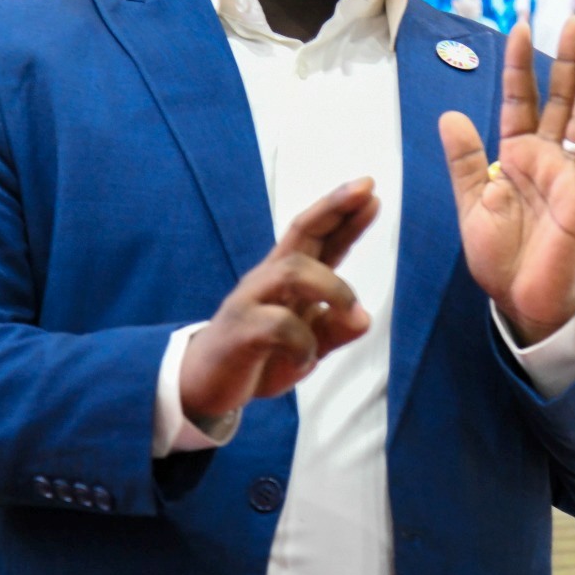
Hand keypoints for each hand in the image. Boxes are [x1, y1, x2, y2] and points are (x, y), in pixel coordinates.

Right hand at [179, 179, 376, 420]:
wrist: (204, 386)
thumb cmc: (260, 357)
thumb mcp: (309, 346)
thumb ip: (335, 329)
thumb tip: (364, 319)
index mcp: (287, 278)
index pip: (318, 236)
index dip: (343, 212)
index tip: (370, 187)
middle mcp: (268, 279)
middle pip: (301, 232)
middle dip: (334, 208)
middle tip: (367, 190)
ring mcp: (251, 301)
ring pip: (293, 271)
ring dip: (332, 288)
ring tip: (350, 313)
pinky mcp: (240, 330)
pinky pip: (278, 325)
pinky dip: (303, 344)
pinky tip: (305, 360)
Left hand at [439, 18, 574, 345]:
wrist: (519, 302)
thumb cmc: (500, 257)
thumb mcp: (472, 204)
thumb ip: (465, 160)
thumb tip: (450, 115)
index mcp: (516, 156)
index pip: (520, 100)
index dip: (521, 66)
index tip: (522, 27)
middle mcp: (547, 159)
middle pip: (560, 99)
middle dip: (567, 60)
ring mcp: (570, 177)